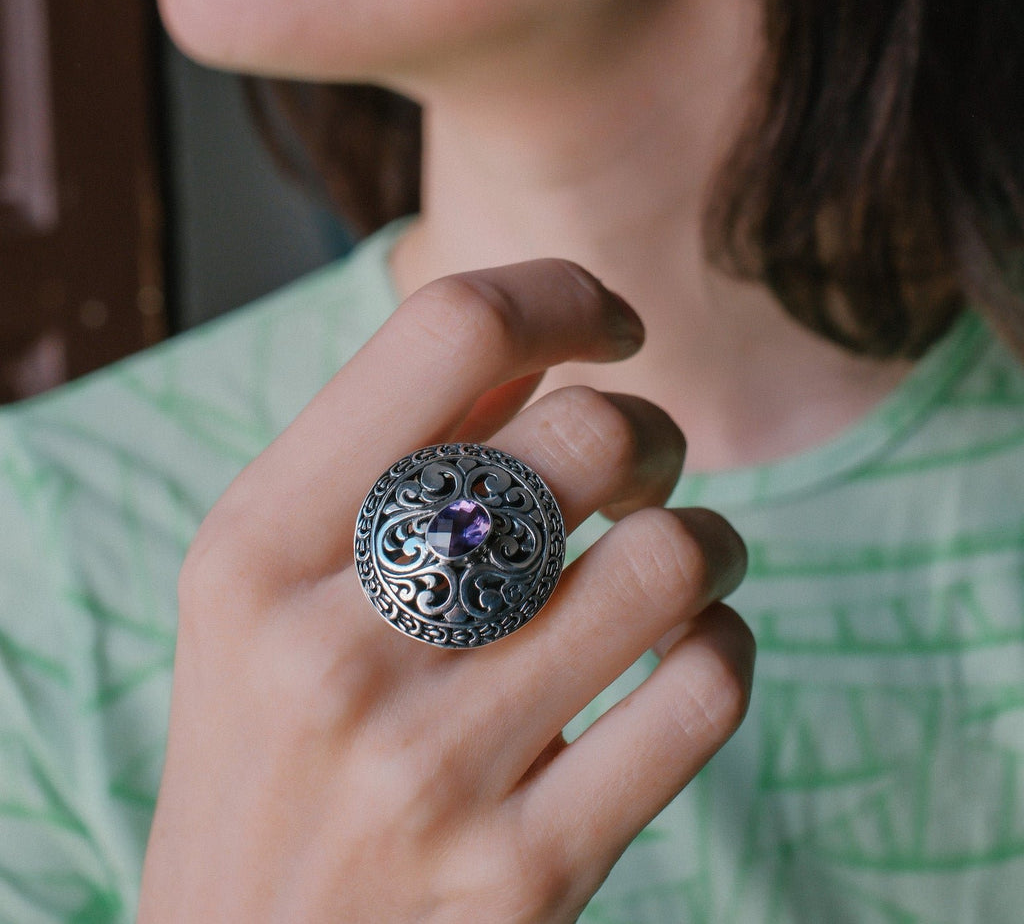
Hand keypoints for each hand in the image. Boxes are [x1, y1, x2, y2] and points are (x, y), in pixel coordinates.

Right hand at [138, 260, 752, 922]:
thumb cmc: (266, 747)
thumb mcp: (264, 588)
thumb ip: (385, 448)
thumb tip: (538, 347)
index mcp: (254, 546)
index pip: (448, 330)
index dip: (561, 295)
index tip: (610, 329)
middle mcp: (331, 647)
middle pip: (588, 436)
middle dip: (651, 429)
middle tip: (641, 467)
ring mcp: (428, 770)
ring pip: (668, 558)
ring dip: (707, 535)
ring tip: (680, 558)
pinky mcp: (520, 874)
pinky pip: (702, 692)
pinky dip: (724, 645)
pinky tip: (688, 651)